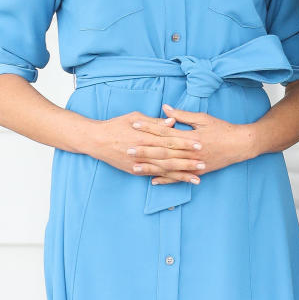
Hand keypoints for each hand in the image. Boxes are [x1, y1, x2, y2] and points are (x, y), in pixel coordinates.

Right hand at [85, 110, 206, 183]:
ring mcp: (138, 163)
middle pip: (169, 157)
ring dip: (181, 174)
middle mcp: (142, 150)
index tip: (199, 143)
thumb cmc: (116, 125)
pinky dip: (167, 180)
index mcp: (144, 135)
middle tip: (203, 163)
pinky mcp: (134, 170)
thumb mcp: (134, 117)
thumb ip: (154, 122)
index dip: (185, 143)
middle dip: (187, 161)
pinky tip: (178, 182)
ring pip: (163, 170)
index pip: (169, 139)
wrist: (95, 140)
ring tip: (196, 178)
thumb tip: (172, 121)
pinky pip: (154, 176)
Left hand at [128, 104, 253, 184]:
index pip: (165, 130)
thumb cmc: (222, 129)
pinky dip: (166, 180)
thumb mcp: (203, 118)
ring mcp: (193, 164)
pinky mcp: (197, 172)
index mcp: (190, 136)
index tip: (134, 124)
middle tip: (128, 148)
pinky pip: (179, 177)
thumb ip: (182, 115)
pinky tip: (153, 181)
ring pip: (168, 166)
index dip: (149, 127)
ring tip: (134, 167)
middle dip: (144, 150)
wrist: (241, 145)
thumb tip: (164, 108)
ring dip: (151, 167)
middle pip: (163, 150)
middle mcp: (190, 151)